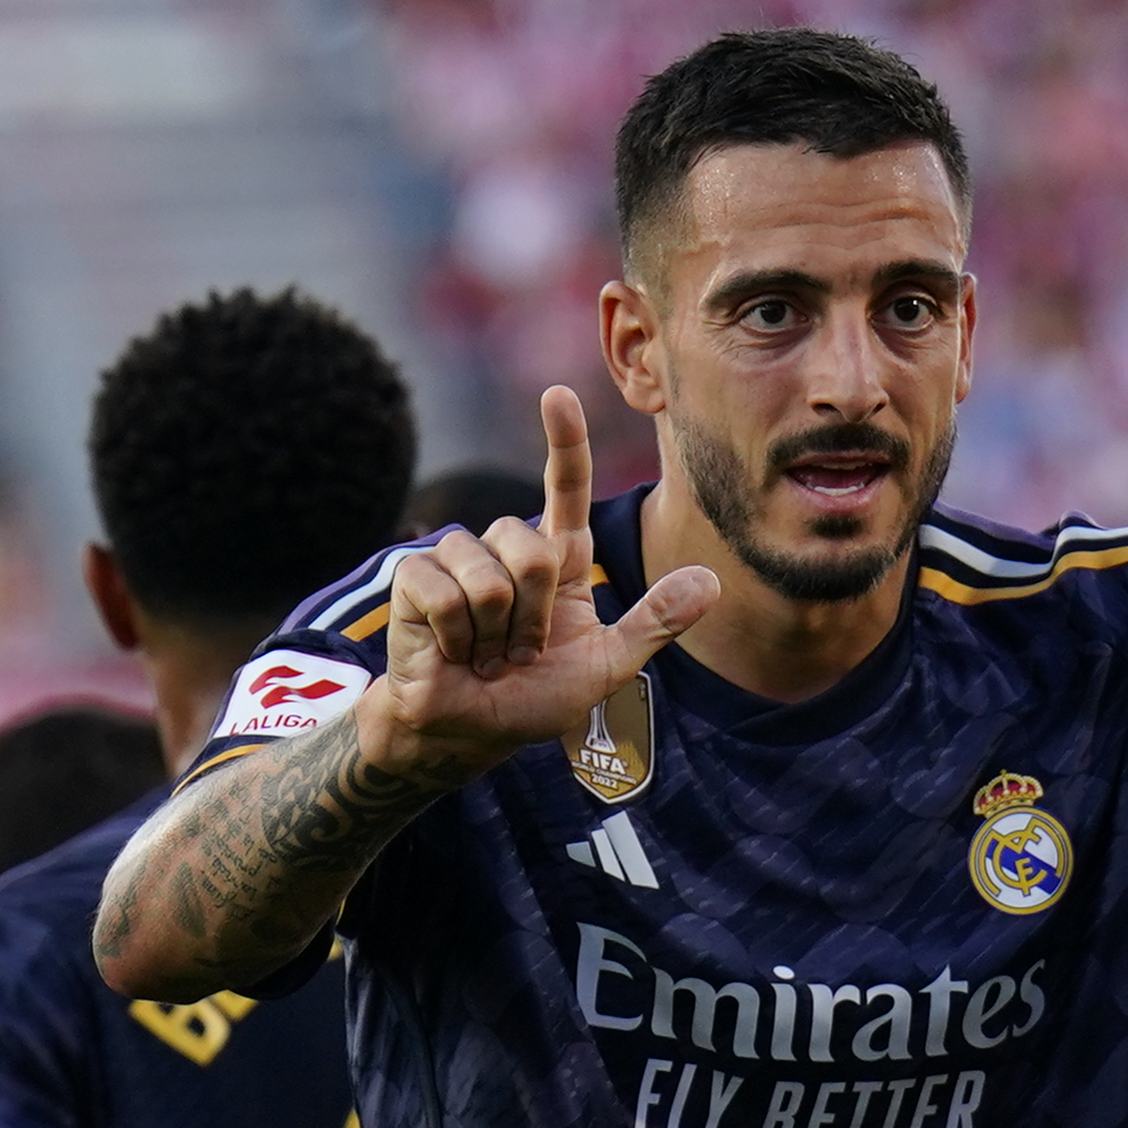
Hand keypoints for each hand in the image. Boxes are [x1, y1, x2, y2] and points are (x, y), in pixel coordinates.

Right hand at [358, 386, 718, 779]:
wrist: (470, 732)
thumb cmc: (535, 698)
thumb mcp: (608, 666)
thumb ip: (655, 623)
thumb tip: (711, 582)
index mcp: (557, 558)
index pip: (565, 488)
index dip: (565, 442)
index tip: (558, 396)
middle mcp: (507, 548)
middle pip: (533, 548)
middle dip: (534, 615)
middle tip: (521, 652)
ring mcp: (458, 559)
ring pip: (490, 574)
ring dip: (496, 632)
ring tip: (485, 654)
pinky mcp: (415, 579)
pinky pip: (448, 594)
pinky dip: (457, 636)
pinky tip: (452, 652)